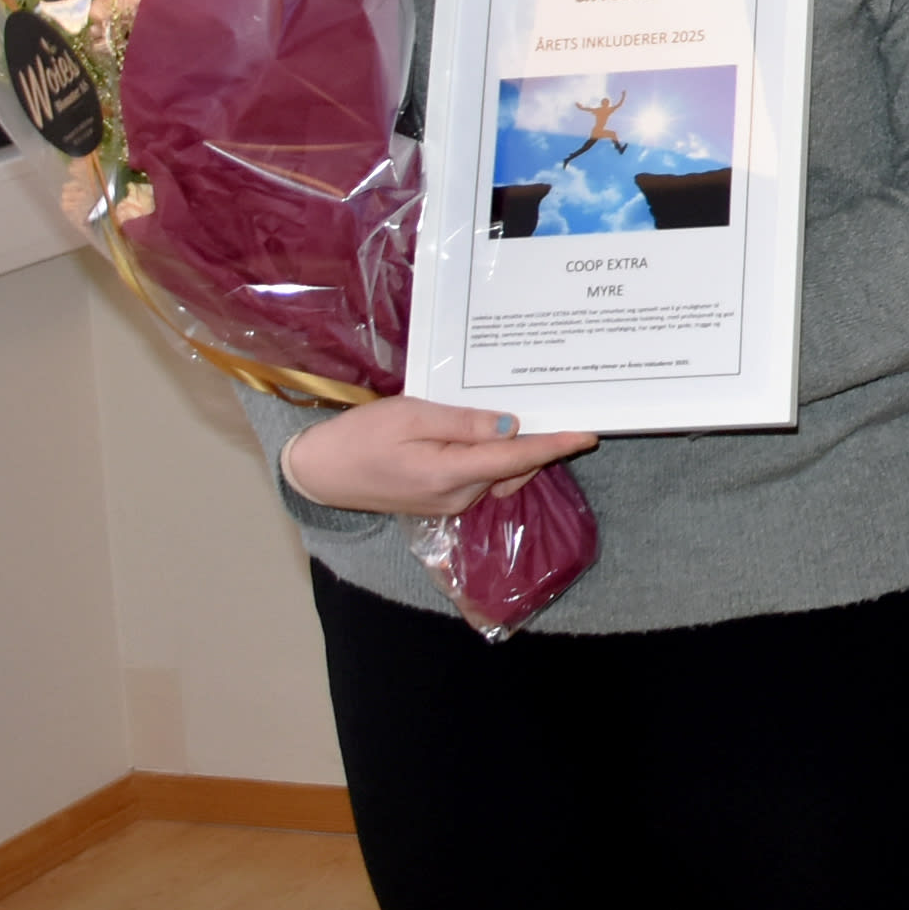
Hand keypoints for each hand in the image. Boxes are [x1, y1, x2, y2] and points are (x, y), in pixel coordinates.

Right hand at [284, 398, 596, 518]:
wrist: (320, 473)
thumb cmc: (360, 437)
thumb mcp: (411, 415)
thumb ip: (463, 423)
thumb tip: (510, 427)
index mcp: (451, 474)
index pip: (517, 459)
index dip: (556, 446)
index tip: (588, 434)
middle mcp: (458, 496)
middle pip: (515, 468)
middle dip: (540, 443)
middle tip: (560, 406)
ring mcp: (451, 503)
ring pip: (501, 475)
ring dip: (518, 451)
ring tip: (532, 414)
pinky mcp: (442, 501)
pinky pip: (482, 478)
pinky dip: (496, 459)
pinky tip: (495, 434)